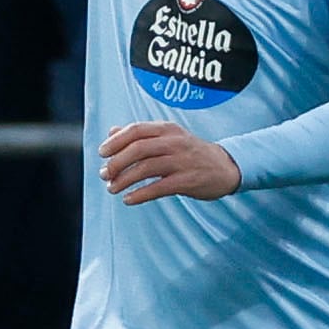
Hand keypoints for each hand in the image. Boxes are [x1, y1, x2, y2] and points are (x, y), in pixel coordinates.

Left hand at [98, 121, 241, 202]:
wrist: (226, 167)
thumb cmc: (191, 152)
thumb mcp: (169, 136)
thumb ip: (141, 134)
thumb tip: (112, 131)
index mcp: (167, 129)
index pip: (136, 130)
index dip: (115, 142)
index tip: (102, 153)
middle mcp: (174, 142)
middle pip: (138, 149)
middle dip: (116, 162)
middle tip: (104, 175)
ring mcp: (182, 161)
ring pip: (146, 168)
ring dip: (124, 180)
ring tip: (112, 189)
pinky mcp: (187, 181)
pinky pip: (159, 188)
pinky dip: (140, 194)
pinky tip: (129, 199)